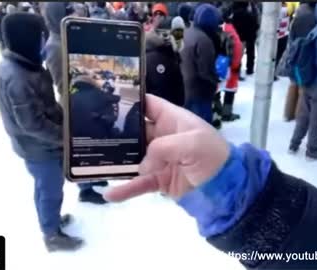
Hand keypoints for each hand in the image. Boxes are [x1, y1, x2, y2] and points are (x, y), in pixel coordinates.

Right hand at [104, 95, 229, 200]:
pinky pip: (139, 183)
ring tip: (92, 163)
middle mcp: (162, 136)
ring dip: (115, 161)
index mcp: (171, 119)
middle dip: (114, 132)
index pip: (146, 104)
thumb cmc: (213, 156)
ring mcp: (159, 159)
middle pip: (133, 131)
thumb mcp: (193, 143)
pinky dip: (126, 189)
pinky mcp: (159, 180)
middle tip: (88, 134)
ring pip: (132, 158)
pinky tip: (110, 193)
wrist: (228, 188)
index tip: (103, 101)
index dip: (128, 101)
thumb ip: (164, 147)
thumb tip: (142, 165)